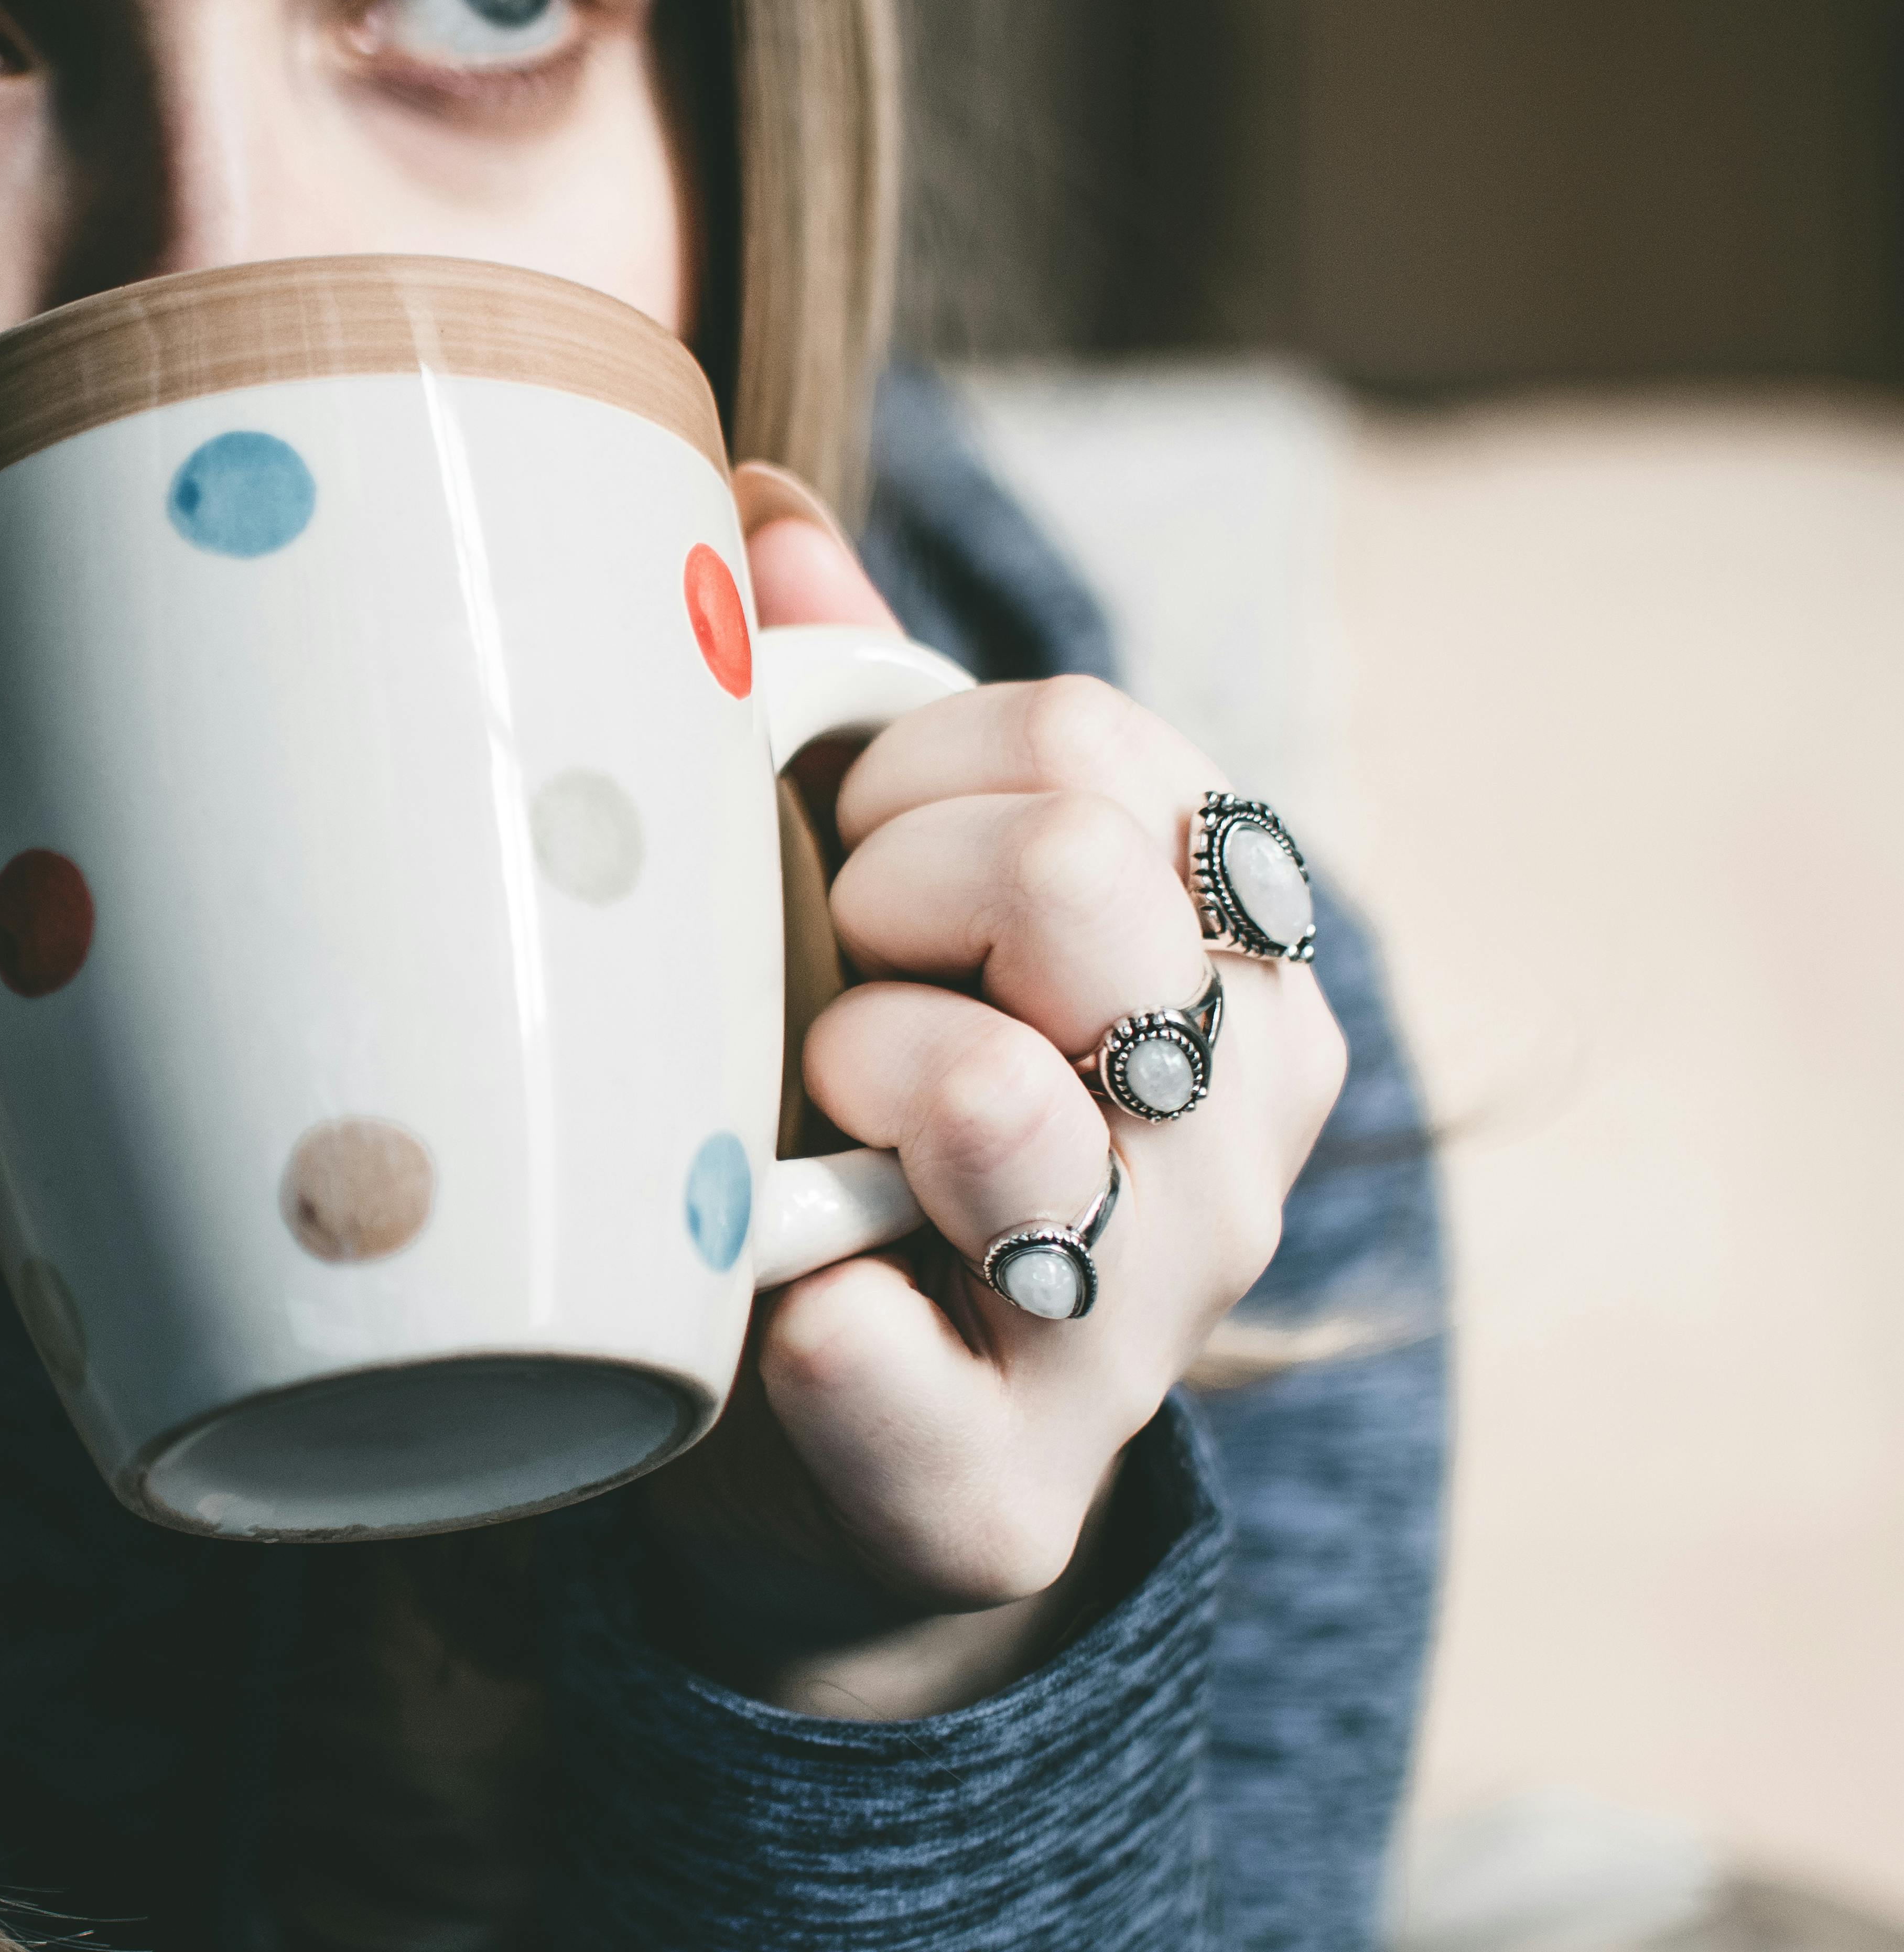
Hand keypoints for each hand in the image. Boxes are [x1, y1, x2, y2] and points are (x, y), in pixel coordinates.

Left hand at [634, 461, 1348, 1718]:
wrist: (840, 1438)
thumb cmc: (867, 1110)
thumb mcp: (886, 902)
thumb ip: (860, 717)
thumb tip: (764, 509)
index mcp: (1233, 956)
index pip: (1091, 751)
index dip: (916, 772)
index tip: (859, 846)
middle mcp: (1236, 1134)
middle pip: (1075, 892)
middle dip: (894, 897)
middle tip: (840, 977)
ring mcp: (1137, 1325)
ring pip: (1000, 1109)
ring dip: (853, 1081)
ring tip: (817, 1124)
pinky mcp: (1003, 1490)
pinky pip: (877, 1358)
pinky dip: (802, 1320)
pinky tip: (786, 1303)